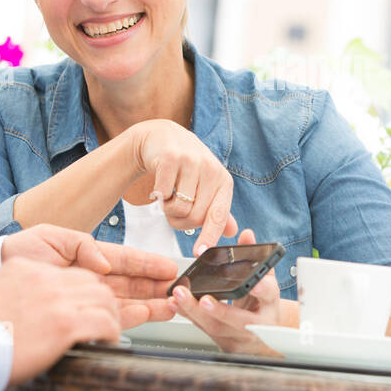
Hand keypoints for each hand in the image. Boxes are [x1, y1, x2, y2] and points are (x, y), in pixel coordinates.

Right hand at [0, 257, 121, 387]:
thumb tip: (26, 303)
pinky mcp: (66, 324)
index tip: (89, 303)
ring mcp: (57, 301)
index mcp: (26, 269)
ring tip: (109, 331)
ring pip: (104, 300)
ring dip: (111, 316)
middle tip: (107, 318)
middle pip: (92, 282)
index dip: (84, 289)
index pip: (69, 273)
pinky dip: (112, 332)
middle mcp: (45, 279)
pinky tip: (109, 341)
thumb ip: (14, 288)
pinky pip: (105, 322)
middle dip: (103, 300)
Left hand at [1, 224, 179, 326]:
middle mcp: (91, 280)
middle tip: (181, 289)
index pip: (125, 261)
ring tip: (174, 304)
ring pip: (128, 302)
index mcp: (88, 257)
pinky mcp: (79, 318)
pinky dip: (133, 318)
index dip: (148, 264)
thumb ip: (81, 245)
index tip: (169, 267)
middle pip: (133, 283)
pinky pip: (110, 318)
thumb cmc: (18, 254)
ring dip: (152, 303)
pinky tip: (150, 316)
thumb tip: (104, 263)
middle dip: (157, 286)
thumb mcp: (49, 237)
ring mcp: (87, 299)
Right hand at [129, 119, 238, 255]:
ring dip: (167, 209)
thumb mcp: (206, 185)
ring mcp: (191, 162)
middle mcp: (211, 170)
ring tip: (168, 196)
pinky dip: (157, 197)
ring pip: (178, 208)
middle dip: (180, 222)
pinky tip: (160, 186)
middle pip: (195, 217)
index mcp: (223, 181)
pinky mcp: (170, 158)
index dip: (209, 237)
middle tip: (174, 210)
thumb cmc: (185, 166)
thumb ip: (217, 209)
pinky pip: (162, 194)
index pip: (219, 216)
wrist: (161, 138)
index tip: (199, 252)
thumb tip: (232, 231)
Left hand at [170, 228, 281, 354]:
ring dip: (195, 311)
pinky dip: (187, 315)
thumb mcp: (265, 281)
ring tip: (180, 295)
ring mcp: (238, 336)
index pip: (269, 295)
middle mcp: (256, 324)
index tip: (254, 285)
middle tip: (205, 299)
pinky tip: (175, 304)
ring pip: (216, 327)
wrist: (263, 336)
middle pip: (238, 319)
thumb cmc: (262, 306)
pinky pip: (202, 328)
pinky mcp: (222, 342)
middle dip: (220, 310)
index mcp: (269, 304)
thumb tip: (246, 235)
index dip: (262, 290)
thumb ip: (255, 258)